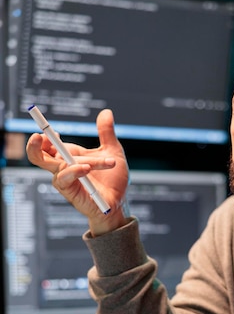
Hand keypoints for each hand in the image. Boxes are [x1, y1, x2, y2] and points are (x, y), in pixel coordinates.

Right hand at [26, 109, 128, 234]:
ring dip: (81, 160)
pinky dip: (74, 171)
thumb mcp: (113, 152)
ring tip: (107, 162)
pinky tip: (86, 168)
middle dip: (34, 146)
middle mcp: (63, 167)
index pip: (48, 145)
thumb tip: (107, 112)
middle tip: (39, 136)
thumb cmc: (113, 180)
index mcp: (69, 156)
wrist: (119, 202)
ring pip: (59, 165)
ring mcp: (65, 180)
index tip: (51, 131)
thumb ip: (106, 133)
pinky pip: (64, 179)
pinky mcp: (70, 192)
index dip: (45, 137)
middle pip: (36, 156)